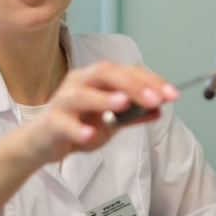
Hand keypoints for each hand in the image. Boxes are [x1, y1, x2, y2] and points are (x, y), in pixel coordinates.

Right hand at [19, 60, 178, 165]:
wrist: (42, 143)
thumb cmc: (77, 125)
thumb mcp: (110, 122)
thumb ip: (133, 115)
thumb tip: (160, 110)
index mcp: (96, 79)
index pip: (126, 72)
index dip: (151, 81)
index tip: (173, 95)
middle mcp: (79, 83)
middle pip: (105, 73)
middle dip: (133, 85)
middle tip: (156, 99)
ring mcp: (63, 101)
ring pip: (82, 94)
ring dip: (104, 99)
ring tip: (124, 104)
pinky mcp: (52, 123)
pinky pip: (64, 124)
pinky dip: (78, 129)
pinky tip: (91, 134)